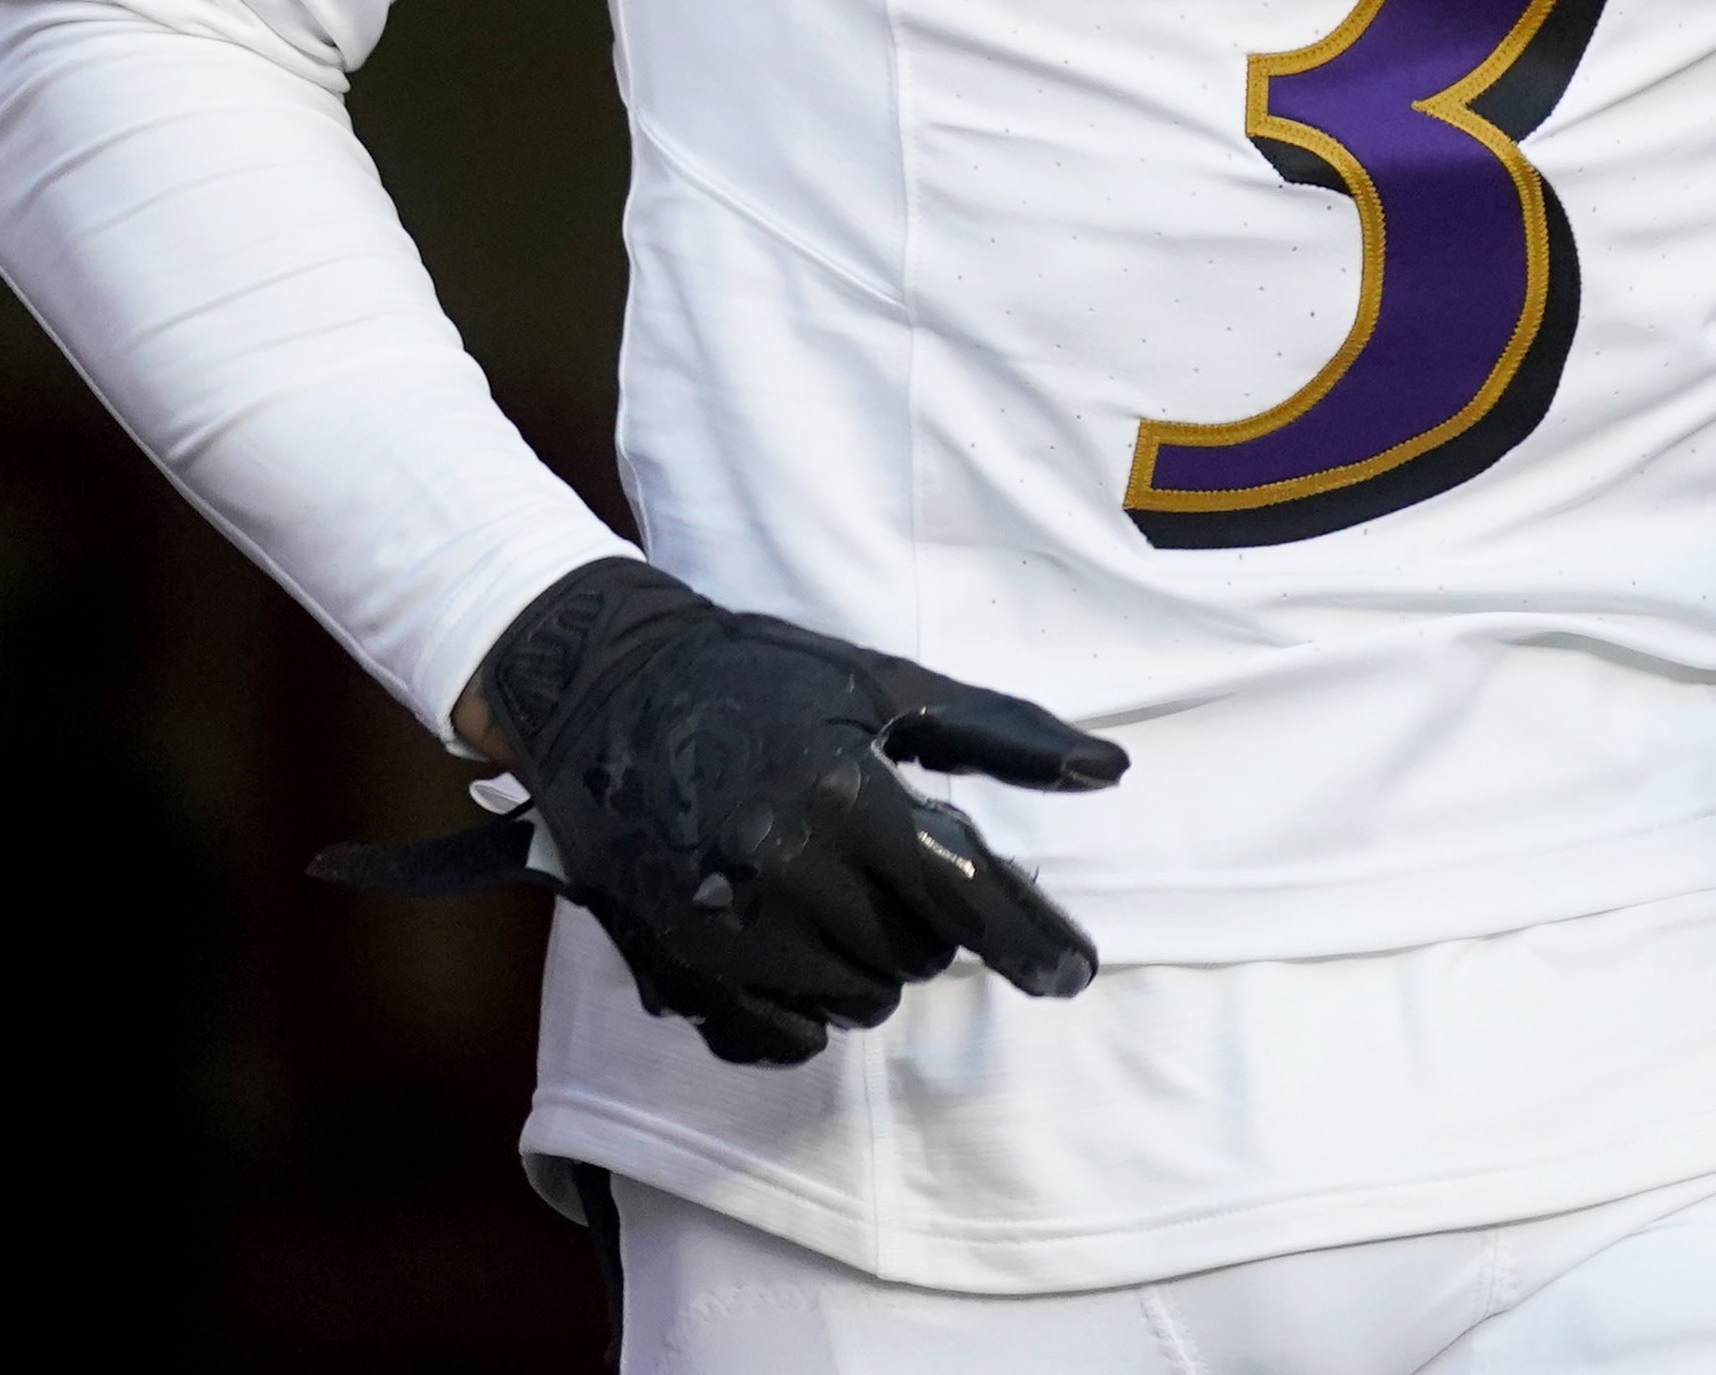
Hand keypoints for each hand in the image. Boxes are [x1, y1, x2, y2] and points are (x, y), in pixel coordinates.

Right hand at [324, 558, 1121, 1064]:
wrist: (605, 689)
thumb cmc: (758, 678)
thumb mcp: (881, 683)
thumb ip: (1001, 734)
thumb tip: (1110, 771)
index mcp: (840, 792)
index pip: (963, 894)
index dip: (1029, 939)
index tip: (1075, 973)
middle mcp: (780, 868)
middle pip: (914, 958)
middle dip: (930, 926)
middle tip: (900, 875)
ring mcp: (720, 927)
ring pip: (853, 1003)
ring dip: (871, 966)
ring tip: (844, 900)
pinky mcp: (672, 966)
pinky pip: (777, 1038)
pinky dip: (804, 1009)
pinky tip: (797, 949)